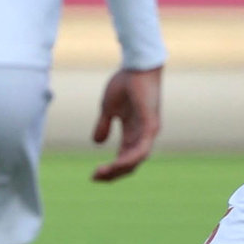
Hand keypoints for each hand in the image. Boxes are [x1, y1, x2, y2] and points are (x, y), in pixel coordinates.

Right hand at [92, 65, 161, 181]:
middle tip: (94, 177)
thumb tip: (96, 143)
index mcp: (133, 131)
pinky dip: (130, 158)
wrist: (136, 65)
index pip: (124, 157)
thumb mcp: (108, 108)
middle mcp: (143, 135)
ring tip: (102, 172)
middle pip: (131, 163)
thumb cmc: (125, 82)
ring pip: (136, 159)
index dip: (110, 168)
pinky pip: (141, 148)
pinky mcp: (150, 125)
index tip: (92, 175)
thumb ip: (103, 125)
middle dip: (113, 173)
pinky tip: (117, 164)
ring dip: (119, 169)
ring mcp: (148, 131)